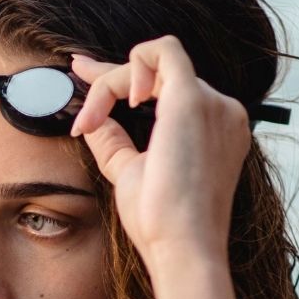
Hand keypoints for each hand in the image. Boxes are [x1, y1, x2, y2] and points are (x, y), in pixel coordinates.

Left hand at [67, 37, 251, 267]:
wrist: (182, 247)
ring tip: (90, 121)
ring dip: (112, 84)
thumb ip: (116, 142)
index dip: (125, 78)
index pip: (169, 88)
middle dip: (111, 78)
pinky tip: (109, 101)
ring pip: (155, 62)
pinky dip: (126, 68)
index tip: (86, 74)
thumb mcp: (132, 172)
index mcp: (216, 130)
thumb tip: (93, 120)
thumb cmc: (163, 223)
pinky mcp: (193, 99)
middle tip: (76, 80)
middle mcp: (222, 111)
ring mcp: (213, 103)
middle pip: (161, 72)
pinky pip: (159, 52)